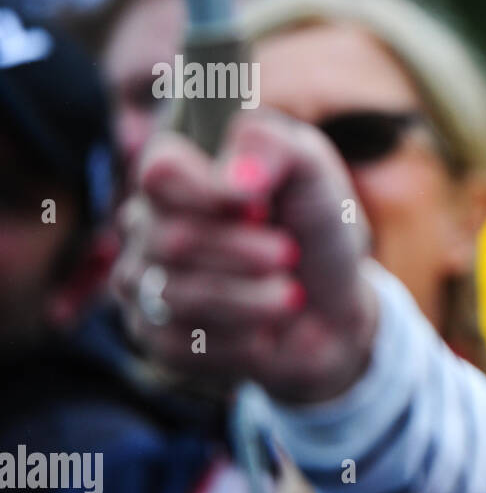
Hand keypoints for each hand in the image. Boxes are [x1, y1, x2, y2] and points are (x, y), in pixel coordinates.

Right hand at [111, 111, 376, 402]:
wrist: (333, 309)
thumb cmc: (316, 231)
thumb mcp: (312, 171)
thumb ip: (274, 147)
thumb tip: (239, 179)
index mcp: (178, 174)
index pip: (160, 172)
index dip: (210, 191)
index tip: (261, 205)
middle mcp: (147, 225)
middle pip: (172, 239)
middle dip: (244, 252)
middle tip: (289, 254)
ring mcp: (145, 285)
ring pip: (177, 295)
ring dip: (251, 299)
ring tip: (290, 295)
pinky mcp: (158, 340)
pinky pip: (182, 345)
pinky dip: (241, 341)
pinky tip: (264, 332)